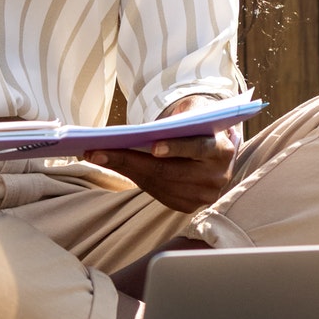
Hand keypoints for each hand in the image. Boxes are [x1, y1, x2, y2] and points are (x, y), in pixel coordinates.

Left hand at [86, 96, 238, 213]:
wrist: (217, 148)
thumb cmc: (200, 124)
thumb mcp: (197, 113)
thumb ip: (183, 116)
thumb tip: (144, 130)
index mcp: (222, 151)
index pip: (199, 148)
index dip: (176, 148)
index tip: (152, 146)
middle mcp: (216, 177)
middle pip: (169, 171)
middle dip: (130, 160)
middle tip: (98, 151)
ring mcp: (202, 196)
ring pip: (157, 184)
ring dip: (124, 169)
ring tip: (96, 155)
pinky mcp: (188, 206)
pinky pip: (156, 192)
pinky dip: (133, 177)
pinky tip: (113, 165)